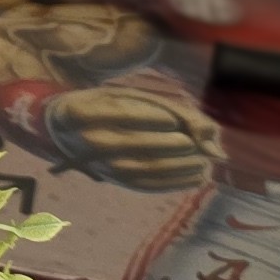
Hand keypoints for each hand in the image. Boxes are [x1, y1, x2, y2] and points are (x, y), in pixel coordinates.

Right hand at [47, 82, 224, 192]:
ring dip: (180, 166)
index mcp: (83, 111)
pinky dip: (176, 182)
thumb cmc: (105, 106)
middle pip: (136, 144)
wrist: (67, 136)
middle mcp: (89, 141)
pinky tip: (196, 176)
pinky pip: (148, 185)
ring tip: (203, 161)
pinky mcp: (116, 181)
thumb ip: (169, 107)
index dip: (151, 117)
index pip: (122, 114)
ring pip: (145, 168)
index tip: (173, 119)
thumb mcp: (126, 95)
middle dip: (173, 144)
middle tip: (197, 142)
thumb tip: (211, 131)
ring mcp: (102, 166)